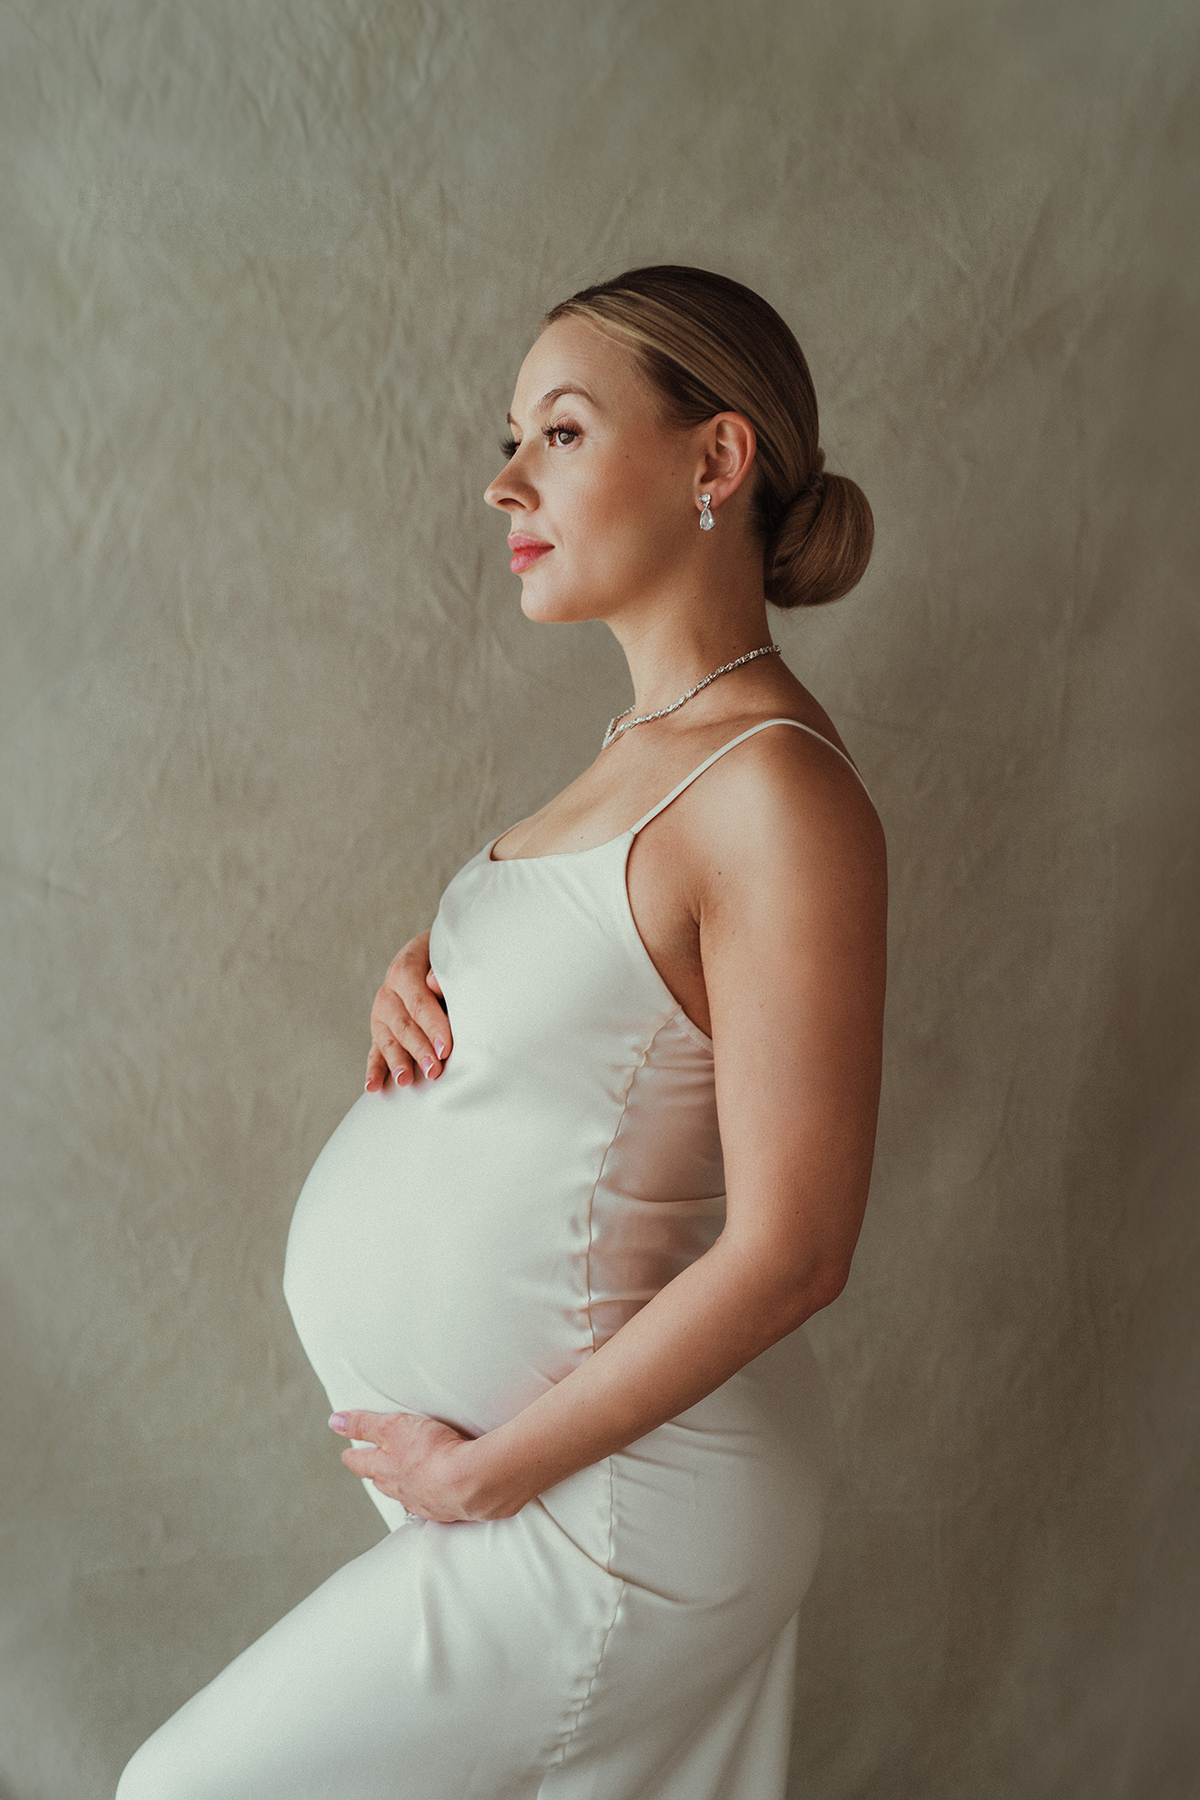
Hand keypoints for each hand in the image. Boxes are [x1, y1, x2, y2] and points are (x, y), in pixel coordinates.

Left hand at [329, 1409, 507, 1522]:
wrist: (471, 1482)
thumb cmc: (433, 1452)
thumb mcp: (393, 1427)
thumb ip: (364, 1423)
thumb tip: (334, 1421)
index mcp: (385, 1468)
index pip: (361, 1462)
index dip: (353, 1456)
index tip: (347, 1454)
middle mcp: (400, 1489)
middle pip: (381, 1481)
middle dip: (374, 1473)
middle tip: (371, 1468)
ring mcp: (424, 1501)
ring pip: (404, 1495)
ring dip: (399, 1488)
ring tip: (400, 1482)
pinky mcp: (448, 1509)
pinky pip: (431, 1505)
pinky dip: (427, 1499)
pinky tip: (434, 1496)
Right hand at [364, 931, 453, 1091]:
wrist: (432, 953)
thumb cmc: (446, 957)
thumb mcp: (446, 954)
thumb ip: (441, 970)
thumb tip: (434, 983)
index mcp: (404, 969)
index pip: (418, 1001)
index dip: (432, 1026)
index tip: (446, 1048)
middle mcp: (388, 991)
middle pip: (403, 1024)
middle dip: (419, 1049)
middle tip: (434, 1071)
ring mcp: (381, 1012)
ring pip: (388, 1039)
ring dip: (398, 1062)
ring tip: (406, 1081)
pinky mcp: (381, 1030)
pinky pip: (376, 1051)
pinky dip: (375, 1070)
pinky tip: (373, 1087)